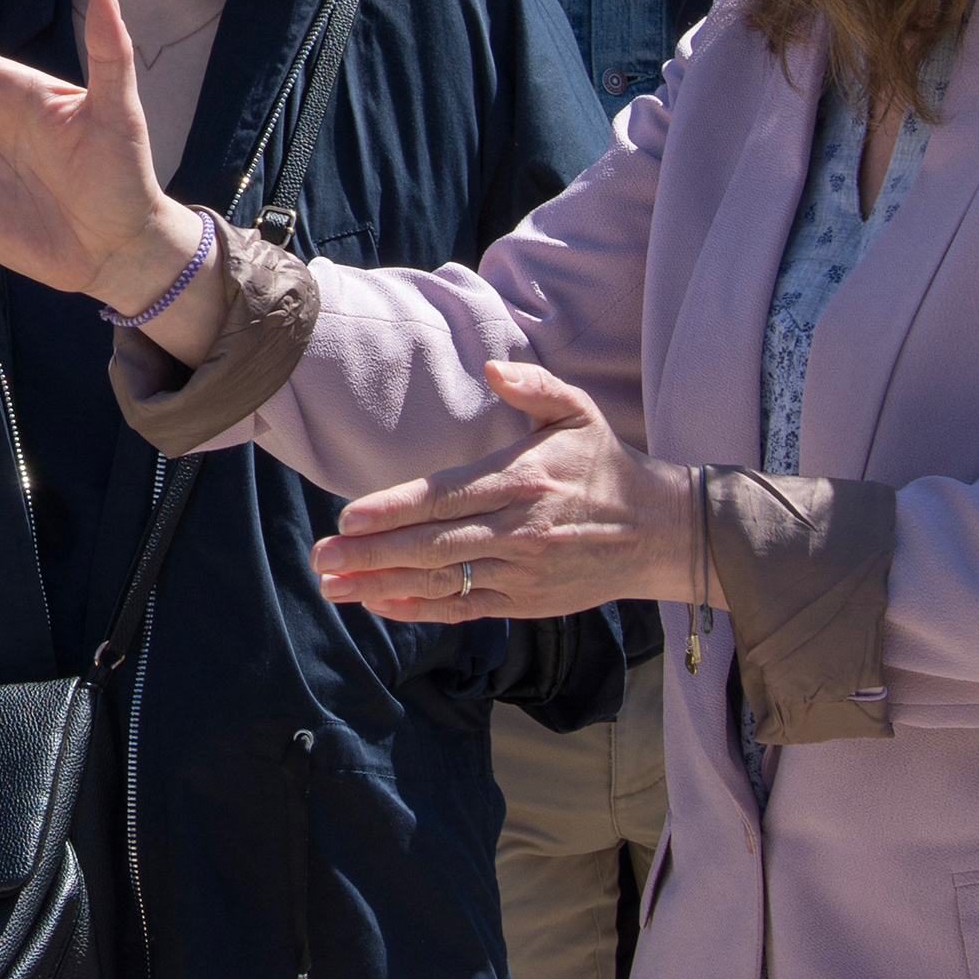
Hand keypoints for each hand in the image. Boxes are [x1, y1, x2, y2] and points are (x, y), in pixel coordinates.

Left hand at [314, 359, 698, 621]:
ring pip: (441, 583)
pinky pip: (463, 610)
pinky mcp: (525, 603)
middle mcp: (517, 531)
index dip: (394, 510)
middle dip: (371, 554)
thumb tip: (492, 369)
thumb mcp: (577, 410)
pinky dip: (419, 610)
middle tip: (320, 558)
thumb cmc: (603, 465)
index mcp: (520, 481)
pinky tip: (379, 604)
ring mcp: (520, 573)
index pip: (444, 497)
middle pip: (432, 546)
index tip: (348, 518)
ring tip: (333, 586)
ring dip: (381, 586)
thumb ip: (533, 385)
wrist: (658, 532)